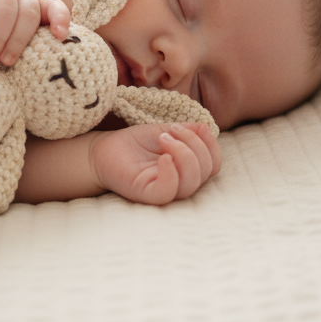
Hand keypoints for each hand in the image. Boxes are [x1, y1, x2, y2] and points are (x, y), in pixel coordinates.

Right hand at [0, 0, 69, 65]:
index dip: (60, 19)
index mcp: (36, 6)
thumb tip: (31, 75)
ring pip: (5, 8)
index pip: (55, 7)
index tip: (59, 36)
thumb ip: (23, 46)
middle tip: (6, 62)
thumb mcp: (11, 35)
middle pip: (28, 14)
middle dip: (18, 41)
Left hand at [90, 123, 220, 204]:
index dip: (211, 145)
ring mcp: (165, 190)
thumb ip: (187, 131)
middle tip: (169, 131)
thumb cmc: (136, 143)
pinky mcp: (148, 194)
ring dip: (183, 153)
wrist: (106, 149)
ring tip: (163, 138)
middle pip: (206, 171)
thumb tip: (206, 128)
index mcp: (188, 168)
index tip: (197, 127)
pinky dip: (171, 172)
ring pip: (191, 182)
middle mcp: (180, 182)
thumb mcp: (166, 131)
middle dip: (193, 144)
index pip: (214, 164)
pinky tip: (163, 157)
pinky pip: (169, 190)